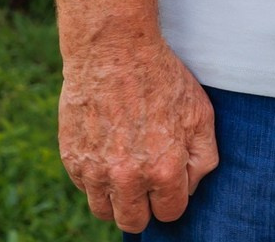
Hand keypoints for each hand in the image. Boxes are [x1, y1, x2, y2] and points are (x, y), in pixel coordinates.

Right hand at [59, 38, 217, 231]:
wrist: (114, 51)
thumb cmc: (162, 78)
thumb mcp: (200, 112)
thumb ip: (202, 156)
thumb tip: (191, 185)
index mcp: (163, 169)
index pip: (170, 212)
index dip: (173, 197)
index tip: (171, 180)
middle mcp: (127, 179)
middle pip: (134, 222)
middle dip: (145, 206)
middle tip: (149, 179)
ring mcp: (95, 172)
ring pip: (106, 211)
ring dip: (118, 197)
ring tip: (127, 165)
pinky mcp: (72, 161)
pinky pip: (85, 188)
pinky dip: (97, 177)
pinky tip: (109, 147)